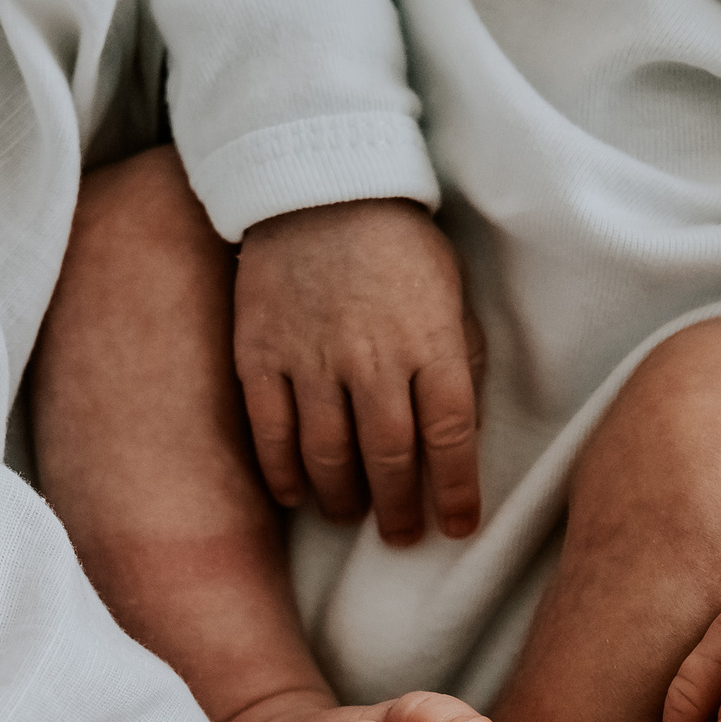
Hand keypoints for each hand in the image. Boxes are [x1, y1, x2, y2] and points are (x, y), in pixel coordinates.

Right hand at [235, 198, 482, 543]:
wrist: (319, 187)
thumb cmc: (397, 245)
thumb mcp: (451, 292)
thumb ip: (457, 357)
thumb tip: (460, 430)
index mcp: (431, 341)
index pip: (451, 436)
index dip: (455, 492)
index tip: (457, 527)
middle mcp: (372, 358)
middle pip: (388, 456)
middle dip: (398, 509)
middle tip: (401, 534)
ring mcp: (311, 358)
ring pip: (327, 455)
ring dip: (342, 498)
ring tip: (350, 514)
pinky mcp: (260, 355)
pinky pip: (270, 433)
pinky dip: (282, 474)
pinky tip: (295, 495)